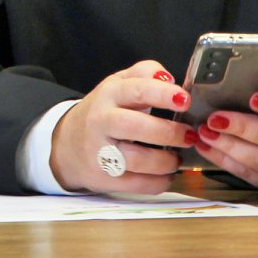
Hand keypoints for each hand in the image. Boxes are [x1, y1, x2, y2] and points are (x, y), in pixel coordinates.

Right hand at [48, 61, 196, 193]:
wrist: (67, 144)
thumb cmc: (103, 113)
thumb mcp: (118, 84)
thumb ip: (144, 73)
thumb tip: (168, 77)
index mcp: (109, 95)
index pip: (136, 90)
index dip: (163, 94)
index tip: (185, 100)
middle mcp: (101, 121)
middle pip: (136, 127)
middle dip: (169, 132)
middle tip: (189, 135)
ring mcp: (100, 152)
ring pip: (139, 160)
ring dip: (166, 161)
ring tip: (176, 158)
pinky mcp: (104, 177)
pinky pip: (137, 184)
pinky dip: (158, 182)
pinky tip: (165, 174)